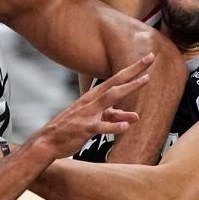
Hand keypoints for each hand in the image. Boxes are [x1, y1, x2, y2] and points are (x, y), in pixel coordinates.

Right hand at [31, 53, 153, 159]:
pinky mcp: (84, 128)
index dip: (132, 69)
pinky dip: (113, 125)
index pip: (116, 79)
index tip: (148, 58)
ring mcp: (87, 114)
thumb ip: (115, 117)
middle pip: (115, 82)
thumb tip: (135, 116)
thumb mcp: (95, 120)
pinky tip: (126, 126)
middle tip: (150, 57)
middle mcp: (91, 101)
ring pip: (110, 98)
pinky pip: (100, 126)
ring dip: (128, 88)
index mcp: (93, 97)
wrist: (48, 142)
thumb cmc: (71, 129)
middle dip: (133, 70)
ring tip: (145, 80)